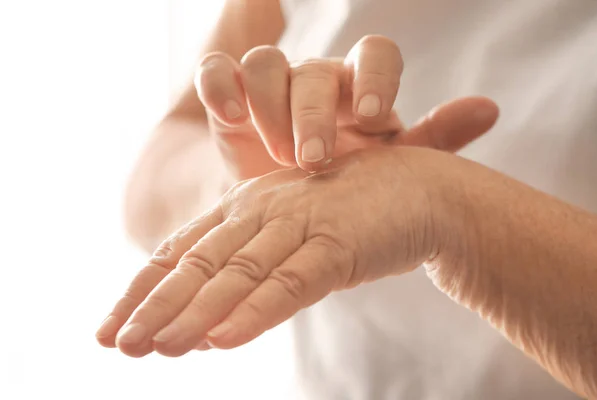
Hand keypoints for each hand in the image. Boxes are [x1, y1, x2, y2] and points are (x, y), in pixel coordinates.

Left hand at [95, 99, 495, 356]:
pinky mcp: (339, 244)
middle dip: (156, 304)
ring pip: (238, 273)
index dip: (144, 288)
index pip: (184, 250)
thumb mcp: (293, 234)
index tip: (109, 329)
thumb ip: (255, 266)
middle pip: (200, 262)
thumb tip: (213, 317)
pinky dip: (256, 311)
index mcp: (249, 207)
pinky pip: (292, 282)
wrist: (423, 190)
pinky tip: (223, 340)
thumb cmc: (354, 214)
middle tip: (120, 344)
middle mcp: (265, 211)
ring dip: (195, 312)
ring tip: (157, 348)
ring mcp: (301, 225)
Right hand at [196, 35, 497, 178]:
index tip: (372, 118)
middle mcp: (316, 80)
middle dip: (312, 114)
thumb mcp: (389, 169)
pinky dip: (220, 86)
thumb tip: (490, 109)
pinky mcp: (228, 95)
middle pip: (315, 71)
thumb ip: (433, 140)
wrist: (286, 204)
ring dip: (270, 106)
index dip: (375, 78)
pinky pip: (216, 72)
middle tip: (313, 161)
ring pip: (266, 65)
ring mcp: (271, 84)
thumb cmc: (343, 186)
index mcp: (360, 88)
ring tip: (277, 155)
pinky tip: (231, 115)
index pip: (376, 54)